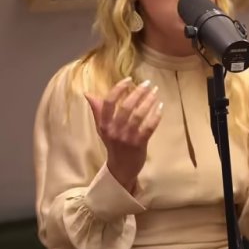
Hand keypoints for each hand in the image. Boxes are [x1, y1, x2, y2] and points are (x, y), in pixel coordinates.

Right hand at [85, 77, 162, 191]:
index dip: (119, 89)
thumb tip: (88, 94)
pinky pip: (149, 127)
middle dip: (138, 93)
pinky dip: (155, 116)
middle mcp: (114, 130)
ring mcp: (127, 138)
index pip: (109, 102)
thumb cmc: (113, 145)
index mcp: (104, 124)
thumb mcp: (102, 129)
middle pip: (126, 106)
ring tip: (155, 93)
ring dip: (149, 102)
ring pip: (139, 115)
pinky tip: (160, 107)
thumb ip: (97, 111)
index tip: (129, 79)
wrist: (121, 168)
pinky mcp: (139, 144)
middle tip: (148, 83)